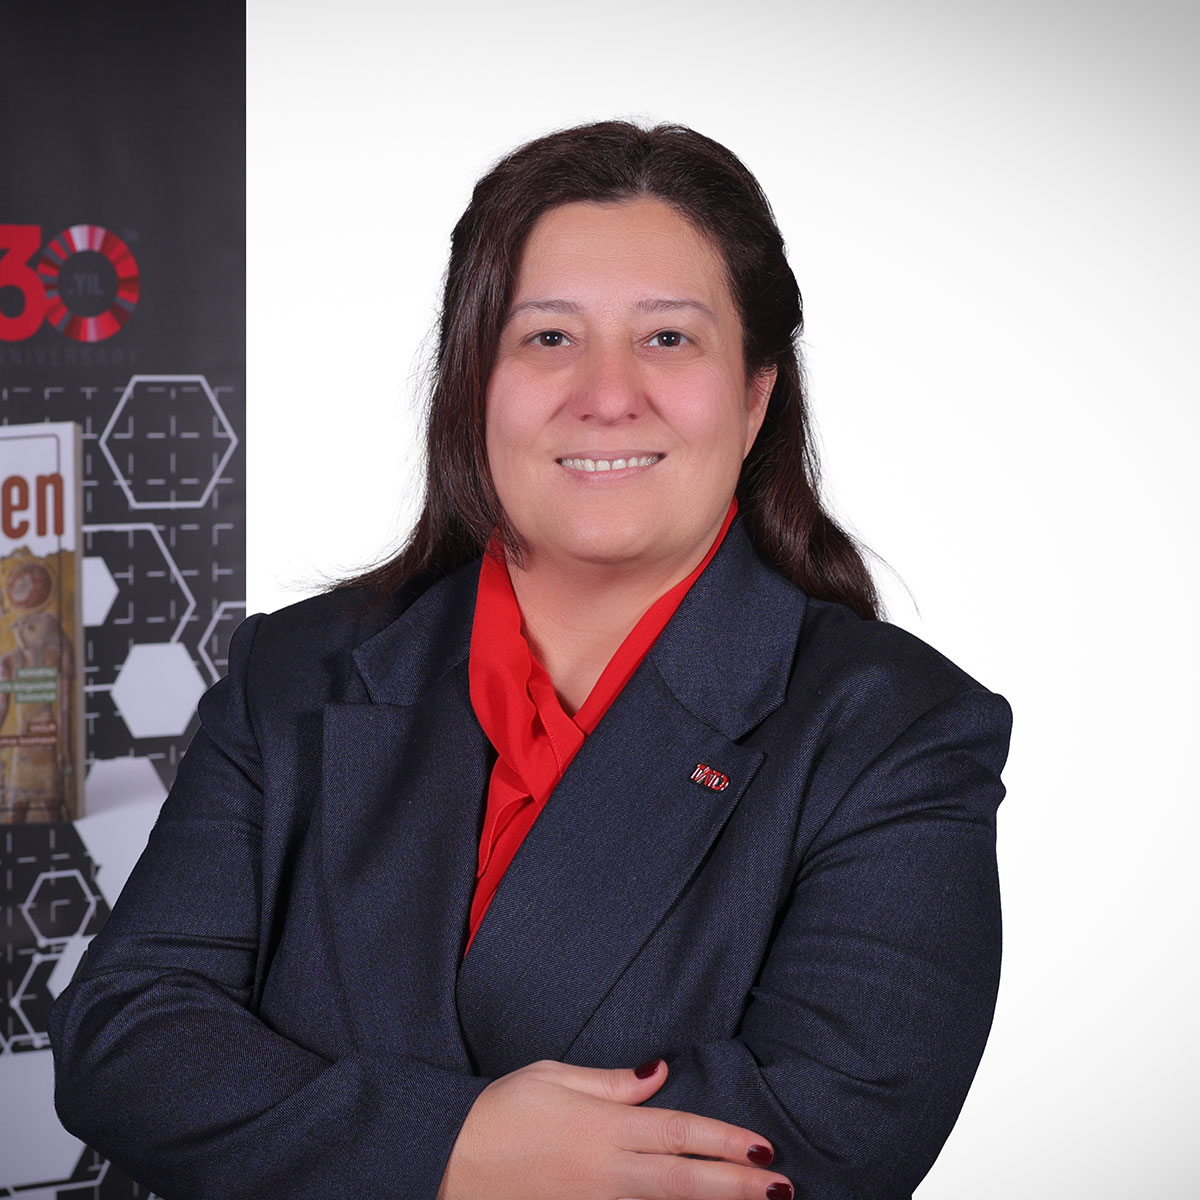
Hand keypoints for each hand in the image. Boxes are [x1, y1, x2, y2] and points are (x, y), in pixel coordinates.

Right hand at [436, 1058, 793, 1199]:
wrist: (444, 1163)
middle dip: (738, 1187)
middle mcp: (606, 1172)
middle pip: (684, 1182)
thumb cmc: (499, 1114)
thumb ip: (612, 1083)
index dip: (724, 1142)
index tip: (763, 1148)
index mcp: (602, 1128)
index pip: (678, 1133)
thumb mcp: (553, 1078)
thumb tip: (659, 1072)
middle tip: (783, 1189)